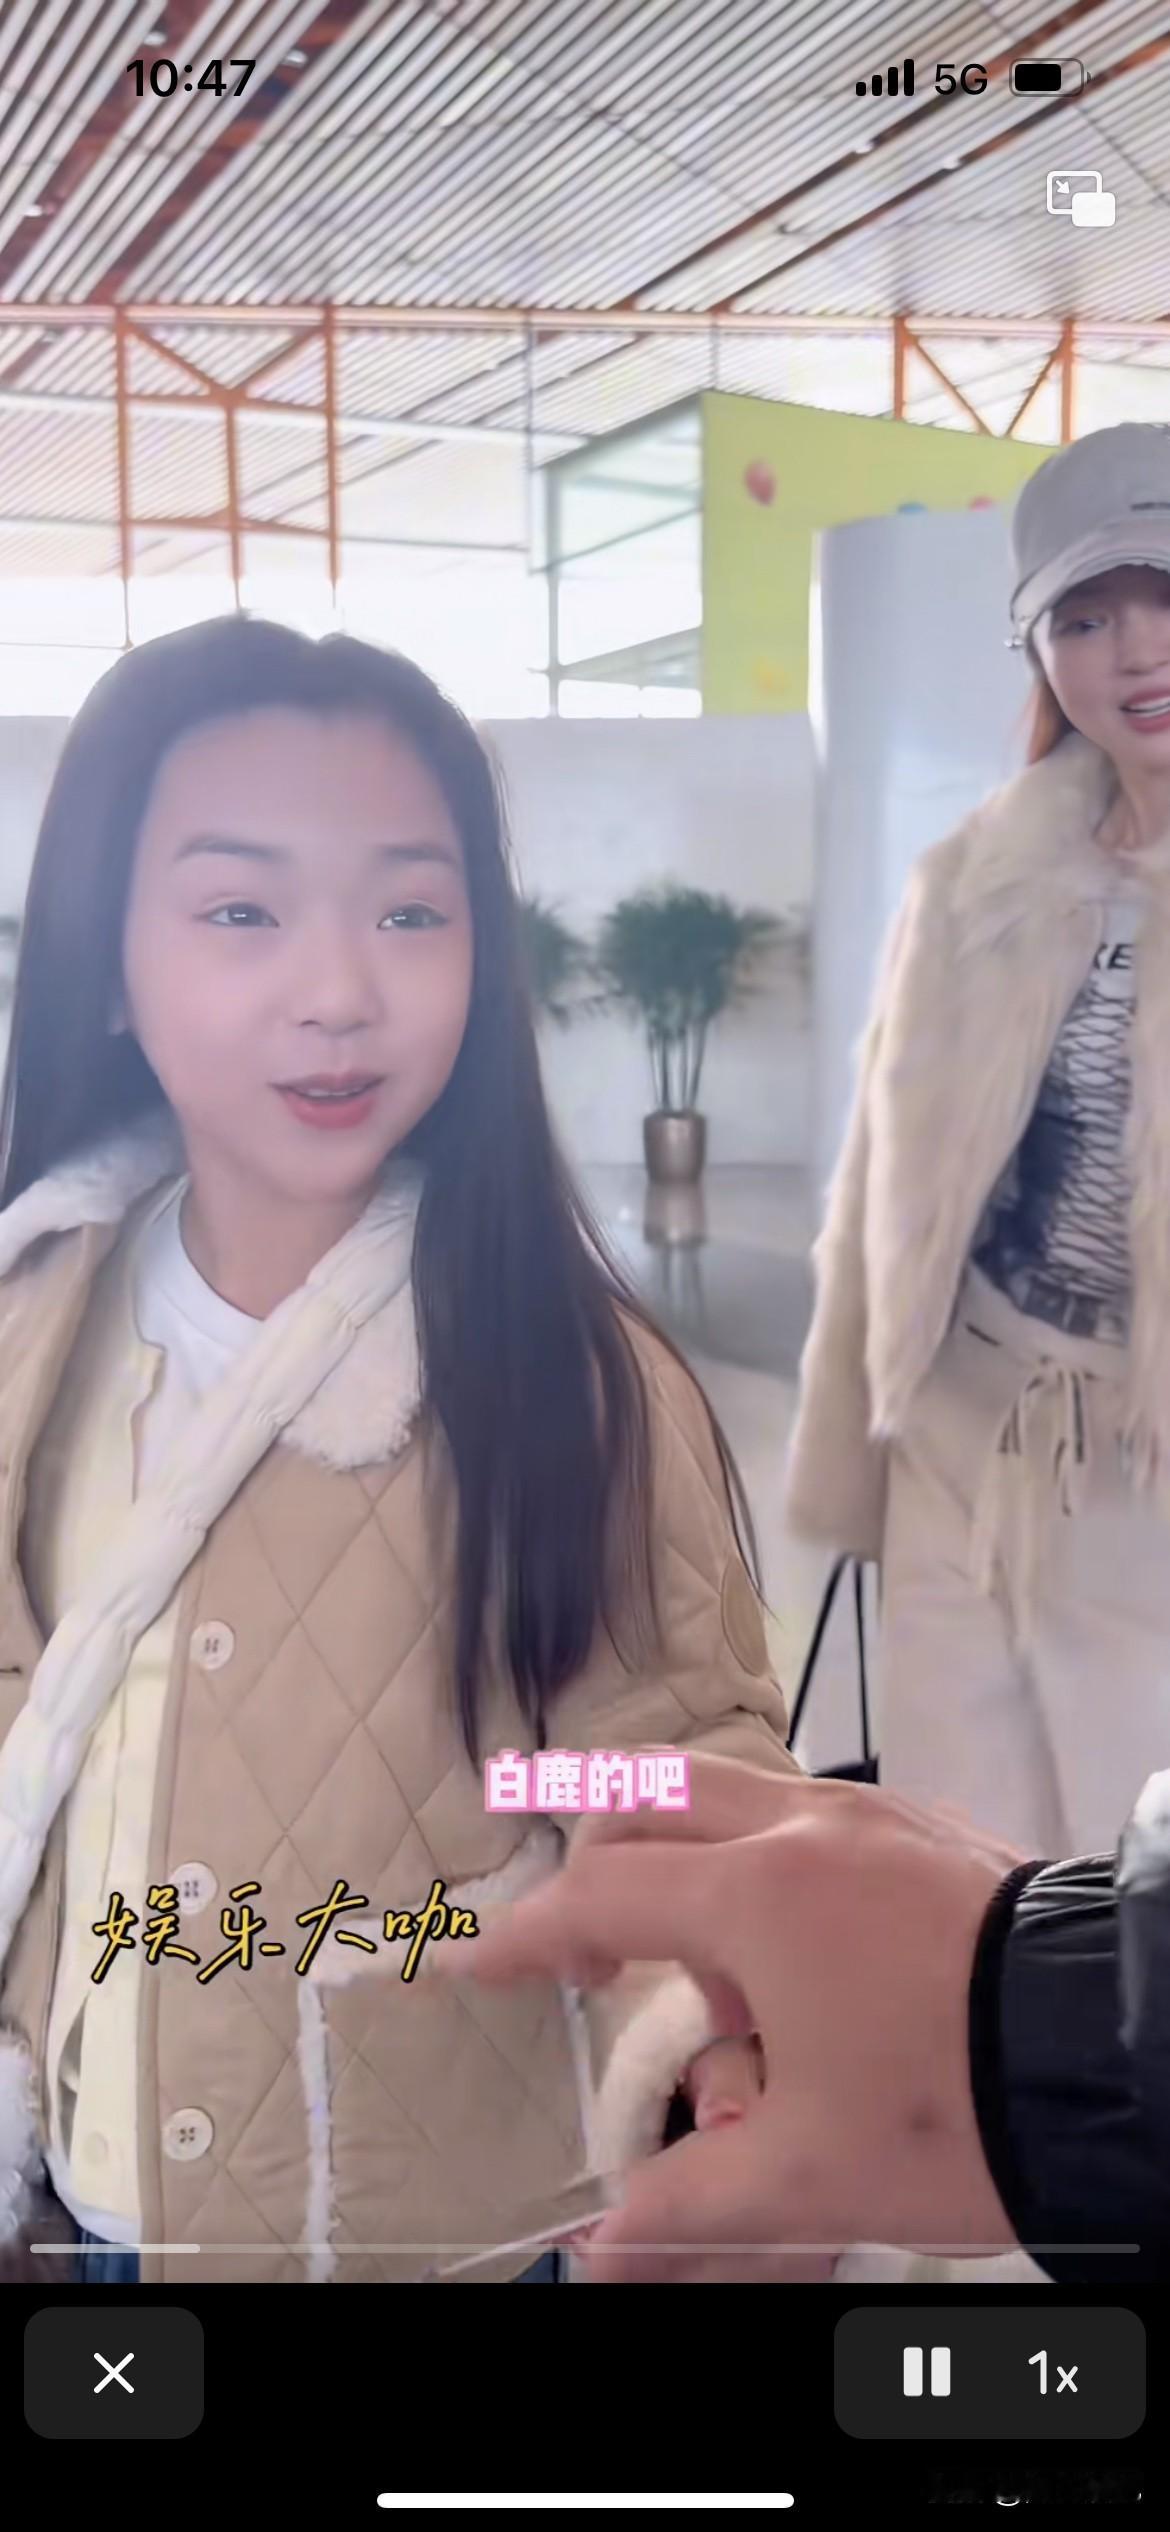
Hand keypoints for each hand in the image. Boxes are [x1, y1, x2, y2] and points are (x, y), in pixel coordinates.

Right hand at [445, 1753, 1029, 2280]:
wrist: (1114, 2051)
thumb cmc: (950, 2108)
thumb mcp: (807, 2176)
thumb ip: (687, 2203)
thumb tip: (605, 2255)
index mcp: (755, 1898)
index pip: (601, 1897)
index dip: (529, 1936)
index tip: (477, 1962)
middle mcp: (804, 1829)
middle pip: (656, 1798)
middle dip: (601, 1861)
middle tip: (589, 1954)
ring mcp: (875, 1816)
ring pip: (741, 1800)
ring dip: (700, 1874)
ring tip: (732, 2000)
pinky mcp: (932, 1828)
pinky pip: (815, 1821)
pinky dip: (776, 1869)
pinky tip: (812, 1969)